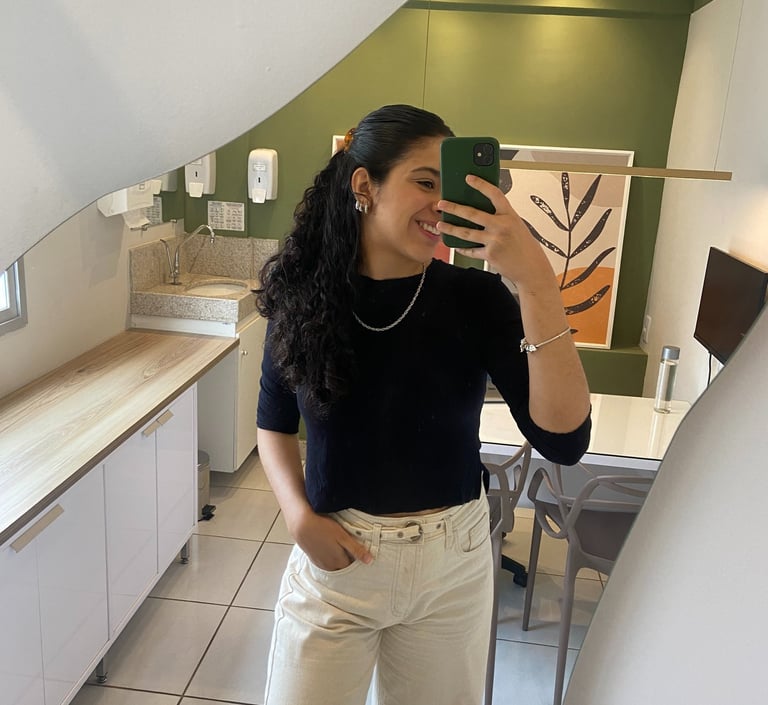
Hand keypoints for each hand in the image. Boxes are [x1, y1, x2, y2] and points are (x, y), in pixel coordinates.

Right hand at [289, 509, 372, 571]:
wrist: (301, 526)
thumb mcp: (343, 537)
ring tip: (338, 547)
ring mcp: (321, 564)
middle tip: (348, 547)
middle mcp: (330, 566)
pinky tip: (328, 548)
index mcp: (339, 562)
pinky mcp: (313, 559)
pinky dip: (328, 558)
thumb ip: (356, 550)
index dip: (356, 558)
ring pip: (333, 566)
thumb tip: (370, 561)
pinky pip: (325, 563)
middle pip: (343, 567)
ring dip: (337, 560)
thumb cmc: (323, 529)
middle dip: (348, 560)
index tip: (357, 549)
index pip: (353, 566)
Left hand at [437, 175, 555, 292]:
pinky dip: (462, 248)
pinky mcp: (489, 255)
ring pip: (466, 233)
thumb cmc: (525, 247)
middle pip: (472, 214)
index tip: (469, 178)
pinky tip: (455, 244)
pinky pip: (471, 250)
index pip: (494, 194)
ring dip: (450, 228)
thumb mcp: (517, 226)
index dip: (481, 184)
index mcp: (510, 215)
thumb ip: (501, 218)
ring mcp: (494, 240)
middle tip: (441, 204)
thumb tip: (481, 212)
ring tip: (440, 225)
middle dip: (453, 208)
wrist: (532, 269)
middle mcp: (501, 226)